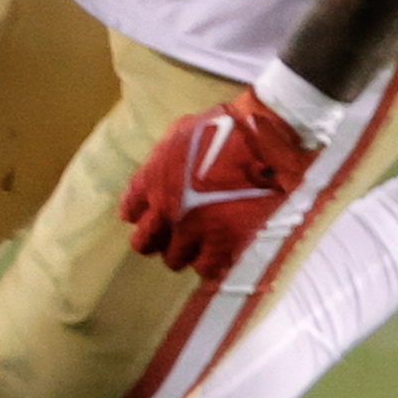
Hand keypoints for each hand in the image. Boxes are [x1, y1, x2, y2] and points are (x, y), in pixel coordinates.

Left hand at [120, 91, 319, 278]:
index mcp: (151, 181)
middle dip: (159, 239)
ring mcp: (192, 231)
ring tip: (205, 241)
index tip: (158, 213)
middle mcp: (165, 210)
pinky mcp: (222, 245)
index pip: (130, 211)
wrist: (266, 142)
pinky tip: (223, 250)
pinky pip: (205, 268)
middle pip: (144, 243)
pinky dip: (212, 262)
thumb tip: (157, 173)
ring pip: (174, 259)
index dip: (145, 214)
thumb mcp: (181, 134)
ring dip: (187, 252)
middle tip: (178, 234)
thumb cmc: (228, 129)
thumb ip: (162, 160)